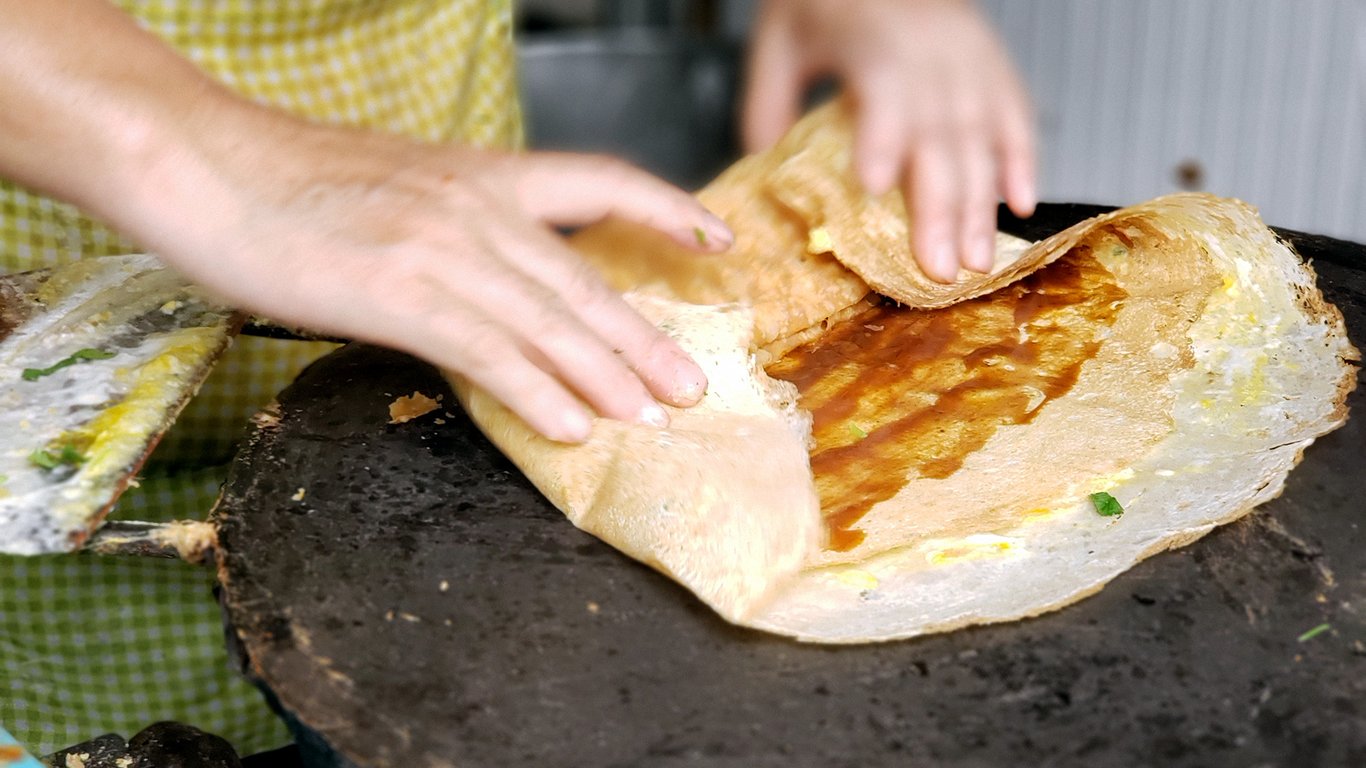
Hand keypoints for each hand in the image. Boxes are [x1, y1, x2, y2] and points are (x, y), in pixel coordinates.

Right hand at [115, 102, 733, 442]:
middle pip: (583, 279)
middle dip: (643, 337)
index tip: (716, 239)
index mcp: (480, 171)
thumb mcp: (396, 181)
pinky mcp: (397, 290)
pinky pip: (487, 351)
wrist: (203, 161)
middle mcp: (475, 204)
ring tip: (652, 417)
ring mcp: (440, 246)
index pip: (599, 180)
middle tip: (692, 385)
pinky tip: (570, 427)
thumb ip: (456, 225)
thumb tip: (495, 285)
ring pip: (547, 320)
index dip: (665, 208)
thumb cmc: (287, 178)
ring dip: (606, 375)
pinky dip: (536, 393)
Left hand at [742, 0, 1035, 281]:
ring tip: (975, 264)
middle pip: (939, 134)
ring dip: (980, 206)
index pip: (883, 90)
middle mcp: (930, 50)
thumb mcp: (781, 36)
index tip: (874, 186)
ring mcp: (969, 59)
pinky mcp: (993, 65)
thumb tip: (761, 169)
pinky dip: (1022, 161)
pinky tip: (1020, 205)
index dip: (882, 137)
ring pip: (981, 136)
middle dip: (940, 208)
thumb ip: (767, 101)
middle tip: (936, 270)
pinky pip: (1015, 115)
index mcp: (874, 38)